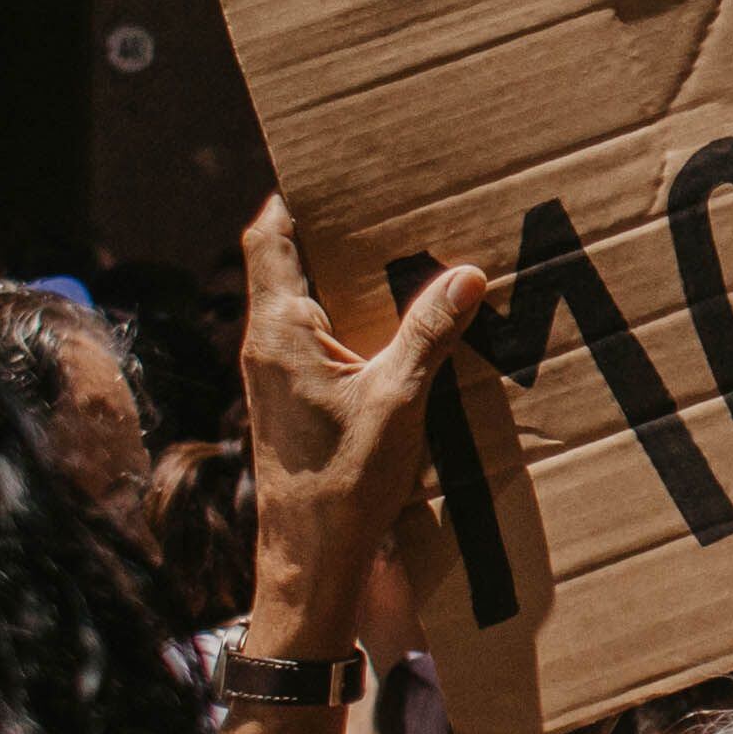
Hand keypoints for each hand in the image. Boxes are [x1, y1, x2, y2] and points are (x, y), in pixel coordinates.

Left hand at [236, 198, 486, 636]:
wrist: (310, 564)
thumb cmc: (340, 486)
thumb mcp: (396, 402)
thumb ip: (427, 335)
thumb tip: (464, 274)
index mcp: (278, 332)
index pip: (269, 238)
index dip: (294, 197)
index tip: (335, 169)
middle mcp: (268, 346)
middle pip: (288, 263)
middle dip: (335, 231)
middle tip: (389, 203)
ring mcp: (277, 376)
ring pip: (306, 303)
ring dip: (348, 279)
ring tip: (405, 253)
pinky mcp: (294, 403)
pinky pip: (320, 341)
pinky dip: (354, 321)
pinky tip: (403, 326)